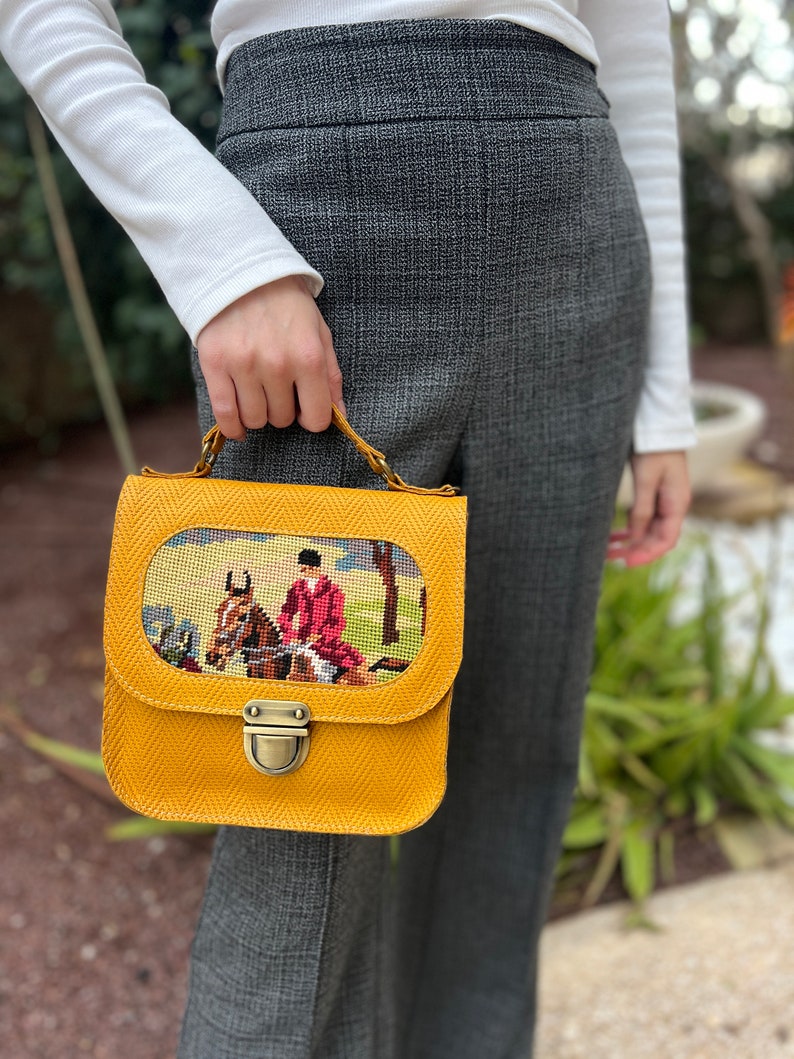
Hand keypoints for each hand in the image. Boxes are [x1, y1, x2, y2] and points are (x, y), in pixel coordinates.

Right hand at [196, 275, 344, 438]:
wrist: (241, 270)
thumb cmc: (286, 304)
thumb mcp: (319, 332)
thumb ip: (330, 376)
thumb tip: (339, 415)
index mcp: (308, 356)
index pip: (316, 417)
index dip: (312, 417)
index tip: (305, 408)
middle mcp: (277, 364)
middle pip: (282, 419)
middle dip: (283, 409)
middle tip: (277, 388)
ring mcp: (243, 365)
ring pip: (255, 419)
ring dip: (258, 413)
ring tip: (258, 394)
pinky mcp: (215, 364)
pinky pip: (225, 414)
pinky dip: (233, 427)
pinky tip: (239, 427)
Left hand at [607, 451, 690, 566]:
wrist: (658, 424)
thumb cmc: (654, 448)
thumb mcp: (647, 479)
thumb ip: (642, 508)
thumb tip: (635, 537)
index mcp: (678, 504)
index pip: (666, 540)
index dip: (648, 554)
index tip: (628, 562)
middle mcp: (673, 506)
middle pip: (656, 538)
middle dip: (636, 550)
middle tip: (610, 558)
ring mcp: (664, 501)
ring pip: (648, 530)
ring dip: (631, 541)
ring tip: (608, 550)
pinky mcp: (653, 494)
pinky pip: (643, 518)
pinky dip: (630, 528)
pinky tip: (615, 535)